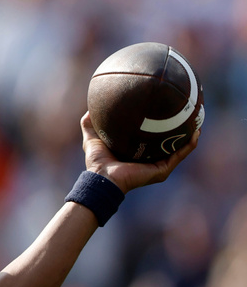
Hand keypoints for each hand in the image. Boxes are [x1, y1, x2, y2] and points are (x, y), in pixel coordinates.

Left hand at [80, 112, 198, 192]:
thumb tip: (89, 108)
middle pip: (169, 144)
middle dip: (179, 131)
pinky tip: (195, 134)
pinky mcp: (161, 170)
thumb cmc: (97, 161)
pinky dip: (188, 146)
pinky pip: (179, 156)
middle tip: (187, 115)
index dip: (159, 127)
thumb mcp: (93, 138)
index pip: (152, 139)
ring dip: (189, 137)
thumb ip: (90, 124)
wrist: (101, 178)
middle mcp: (150, 159)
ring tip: (198, 123)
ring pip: (179, 150)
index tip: (165, 112)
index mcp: (137, 153)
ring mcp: (157, 166)